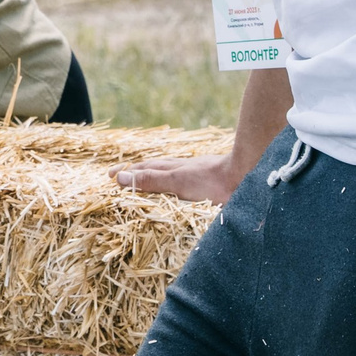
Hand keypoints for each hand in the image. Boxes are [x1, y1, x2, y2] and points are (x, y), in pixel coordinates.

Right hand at [113, 155, 245, 203]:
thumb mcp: (175, 182)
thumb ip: (149, 181)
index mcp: (171, 169)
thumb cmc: (211, 181)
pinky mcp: (208, 181)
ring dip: (154, 176)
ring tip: (145, 180)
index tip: (110, 177)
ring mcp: (195, 173)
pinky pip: (183, 180)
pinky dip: (172, 183)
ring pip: (169, 172)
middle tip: (121, 177)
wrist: (246, 176)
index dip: (126, 173)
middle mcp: (181, 168)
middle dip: (136, 172)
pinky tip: (179, 187)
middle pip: (154, 168)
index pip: (142, 169)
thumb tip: (119, 178)